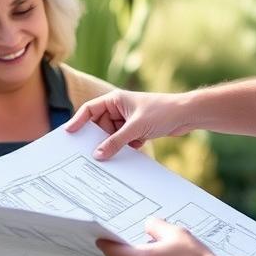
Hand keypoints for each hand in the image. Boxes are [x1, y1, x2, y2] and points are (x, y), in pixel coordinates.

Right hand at [65, 90, 191, 159]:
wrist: (187, 114)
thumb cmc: (162, 112)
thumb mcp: (135, 129)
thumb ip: (115, 142)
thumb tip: (98, 155)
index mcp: (114, 100)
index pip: (89, 110)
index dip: (78, 121)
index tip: (68, 133)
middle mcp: (118, 108)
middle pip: (99, 126)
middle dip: (98, 139)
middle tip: (89, 154)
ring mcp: (127, 120)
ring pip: (112, 136)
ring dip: (114, 145)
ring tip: (113, 155)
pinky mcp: (136, 129)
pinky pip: (123, 141)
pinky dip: (126, 147)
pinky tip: (131, 152)